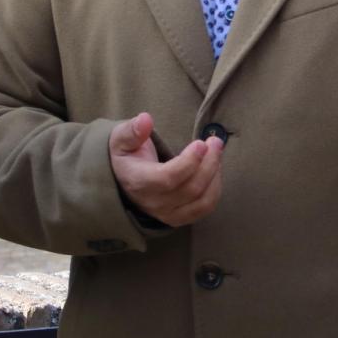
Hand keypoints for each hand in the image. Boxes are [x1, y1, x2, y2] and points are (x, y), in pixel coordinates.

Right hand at [108, 112, 222, 226]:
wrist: (124, 180)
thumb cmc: (126, 156)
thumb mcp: (121, 139)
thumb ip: (132, 130)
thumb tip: (145, 119)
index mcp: (139, 182)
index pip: (168, 178)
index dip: (189, 162)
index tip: (201, 143)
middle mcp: (154, 202)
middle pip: (191, 189)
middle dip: (209, 163)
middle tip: (215, 142)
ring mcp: (168, 214)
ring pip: (202, 201)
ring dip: (215, 175)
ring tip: (216, 153)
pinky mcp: (180, 218)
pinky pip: (205, 208)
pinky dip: (215, 189)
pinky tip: (214, 169)